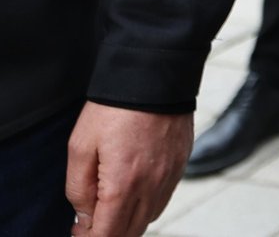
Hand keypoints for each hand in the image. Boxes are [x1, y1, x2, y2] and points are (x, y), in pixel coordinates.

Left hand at [65, 104, 191, 236]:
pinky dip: (146, 205)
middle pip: (131, 232)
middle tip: (90, 225)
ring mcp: (171, 175)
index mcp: (124, 184)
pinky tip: (133, 193)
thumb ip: (78, 189)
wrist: (154, 76)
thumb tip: (84, 217)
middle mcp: (152, 185)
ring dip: (128, 222)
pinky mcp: (181, 164)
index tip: (78, 232)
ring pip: (149, 218)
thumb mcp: (80, 148)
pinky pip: (163, 198)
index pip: (108, 234)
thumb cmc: (114, 109)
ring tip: (110, 209)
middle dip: (109, 234)